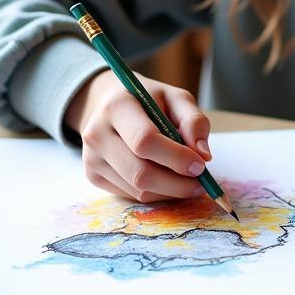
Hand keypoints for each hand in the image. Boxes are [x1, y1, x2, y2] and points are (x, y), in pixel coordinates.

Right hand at [64, 70, 212, 202]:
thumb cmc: (150, 101)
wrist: (112, 105)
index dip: (176, 157)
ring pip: (138, 190)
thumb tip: (203, 155)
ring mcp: (91, 158)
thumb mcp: (176, 98)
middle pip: (140, 173)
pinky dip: (156, 193)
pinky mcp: (93, 176)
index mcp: (116, 106)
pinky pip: (131, 195)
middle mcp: (97, 134)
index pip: (145, 140)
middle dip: (177, 184)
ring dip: (170, 191)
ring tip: (187, 180)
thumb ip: (194, 121)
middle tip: (201, 182)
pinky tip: (167, 179)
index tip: (201, 165)